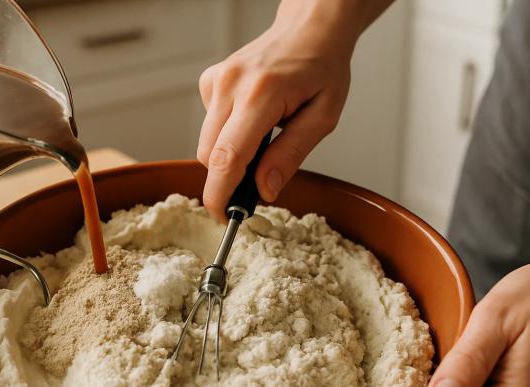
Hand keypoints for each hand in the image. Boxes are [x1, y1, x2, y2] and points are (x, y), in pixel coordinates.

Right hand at [197, 0, 358, 221]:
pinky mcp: (209, 80)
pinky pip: (209, 125)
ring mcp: (216, 80)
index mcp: (261, 95)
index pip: (227, 157)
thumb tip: (265, 190)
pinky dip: (226, 134)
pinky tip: (250, 119)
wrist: (308, 28)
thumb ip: (291, 155)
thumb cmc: (321, 68)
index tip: (223, 216)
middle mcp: (230, 85)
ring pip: (206, 143)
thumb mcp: (323, 117)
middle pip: (210, 156)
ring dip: (228, 155)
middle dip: (227, 178)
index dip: (220, 194)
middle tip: (255, 183)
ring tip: (262, 141)